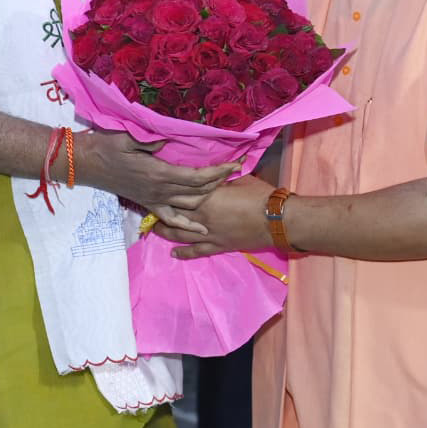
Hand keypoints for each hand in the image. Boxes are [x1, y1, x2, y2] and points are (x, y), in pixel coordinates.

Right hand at [75, 129, 237, 215]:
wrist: (87, 163)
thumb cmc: (107, 146)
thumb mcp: (129, 137)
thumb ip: (151, 141)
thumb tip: (168, 142)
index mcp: (159, 172)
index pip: (197, 176)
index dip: (219, 172)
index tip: (235, 164)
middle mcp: (159, 189)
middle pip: (198, 191)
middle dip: (220, 182)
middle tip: (237, 171)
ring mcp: (154, 199)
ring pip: (190, 205)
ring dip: (209, 198)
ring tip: (224, 188)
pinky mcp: (147, 203)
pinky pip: (171, 219)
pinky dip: (187, 225)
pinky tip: (202, 229)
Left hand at [152, 175, 275, 258]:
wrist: (277, 220)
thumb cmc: (260, 196)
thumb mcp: (239, 180)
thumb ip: (222, 179)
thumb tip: (216, 173)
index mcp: (207, 196)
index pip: (181, 193)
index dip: (167, 192)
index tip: (156, 188)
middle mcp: (202, 216)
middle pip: (175, 215)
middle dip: (160, 212)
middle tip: (149, 208)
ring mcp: (209, 234)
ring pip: (180, 234)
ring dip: (165, 232)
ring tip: (153, 229)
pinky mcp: (218, 246)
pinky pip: (196, 251)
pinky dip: (184, 253)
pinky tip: (173, 253)